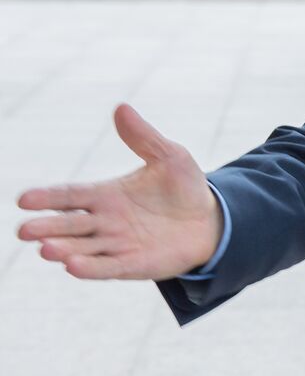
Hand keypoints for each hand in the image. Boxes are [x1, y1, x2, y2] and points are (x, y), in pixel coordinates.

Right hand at [16, 103, 222, 279]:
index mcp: (106, 195)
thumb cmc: (184, 187)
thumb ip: (143, 137)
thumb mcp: (168, 157)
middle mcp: (105, 221)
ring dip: (65, 249)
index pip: (70, 196)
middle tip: (24, 231)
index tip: (24, 199)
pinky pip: (107, 267)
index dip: (47, 198)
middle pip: (69, 225)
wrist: (211, 220)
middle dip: (47, 228)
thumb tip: (122, 108)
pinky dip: (90, 267)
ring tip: (46, 250)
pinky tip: (72, 266)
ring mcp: (116, 245)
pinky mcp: (132, 264)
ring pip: (83, 248)